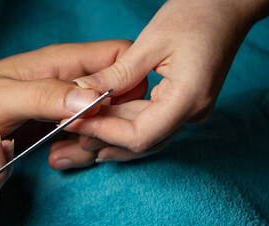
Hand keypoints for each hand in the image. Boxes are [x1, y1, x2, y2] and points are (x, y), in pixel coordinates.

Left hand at [0, 40, 144, 145]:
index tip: (110, 113)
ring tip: (61, 154)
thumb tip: (95, 101)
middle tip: (83, 141)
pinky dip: (81, 153)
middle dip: (112, 124)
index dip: (130, 81)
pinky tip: (57, 158)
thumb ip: (48, 95)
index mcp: (67, 62)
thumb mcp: (5, 95)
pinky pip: (89, 138)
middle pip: (122, 96)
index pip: (122, 56)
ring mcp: (72, 103)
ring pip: (109, 122)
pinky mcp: (65, 123)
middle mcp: (75, 80)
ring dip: (95, 144)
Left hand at [48, 0, 268, 166]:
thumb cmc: (195, 15)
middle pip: (142, 140)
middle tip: (71, 132)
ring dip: (114, 137)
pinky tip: (105, 126)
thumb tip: (81, 92)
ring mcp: (190, 111)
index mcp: (188, 97)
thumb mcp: (151, 42)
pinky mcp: (184, 105)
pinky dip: (126, 125)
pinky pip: (152, 124)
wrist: (226, 9)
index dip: (104, 132)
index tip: (74, 123)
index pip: (140, 134)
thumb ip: (117, 74)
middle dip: (104, 137)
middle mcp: (192, 112)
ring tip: (82, 135)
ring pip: (146, 137)